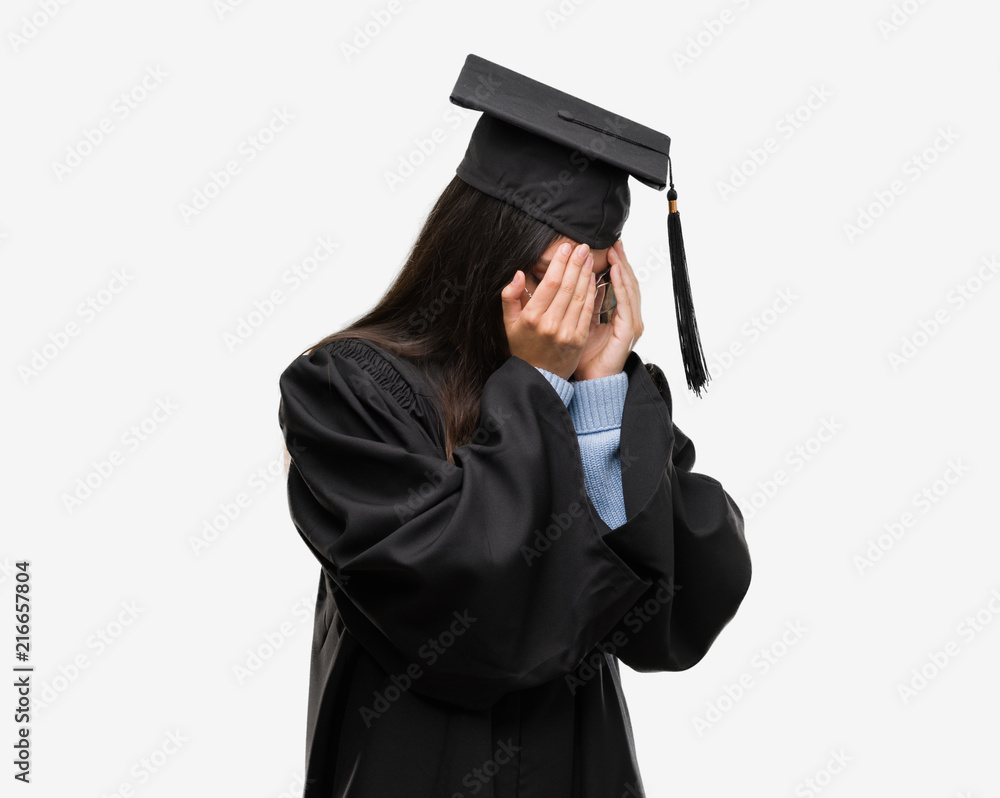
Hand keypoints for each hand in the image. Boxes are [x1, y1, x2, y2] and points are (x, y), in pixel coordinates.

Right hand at [501, 241, 596, 379]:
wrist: (538, 377)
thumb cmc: (523, 347)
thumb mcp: (508, 323)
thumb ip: (509, 296)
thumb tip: (519, 274)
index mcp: (532, 317)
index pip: (551, 283)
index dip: (560, 263)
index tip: (566, 248)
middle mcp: (550, 324)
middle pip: (568, 286)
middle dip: (576, 263)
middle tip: (582, 247)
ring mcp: (567, 333)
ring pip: (580, 296)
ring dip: (586, 274)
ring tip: (588, 258)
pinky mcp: (579, 340)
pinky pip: (587, 311)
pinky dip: (592, 292)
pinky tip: (592, 279)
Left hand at [573, 239, 642, 379]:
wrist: (591, 381)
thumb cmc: (584, 356)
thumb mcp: (580, 324)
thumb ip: (581, 304)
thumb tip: (575, 282)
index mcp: (618, 315)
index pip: (619, 284)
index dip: (615, 265)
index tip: (607, 247)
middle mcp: (628, 317)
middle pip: (628, 282)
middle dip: (621, 261)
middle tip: (614, 241)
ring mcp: (631, 323)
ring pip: (630, 288)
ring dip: (623, 268)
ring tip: (616, 250)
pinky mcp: (629, 331)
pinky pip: (626, 302)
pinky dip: (622, 285)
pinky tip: (617, 271)